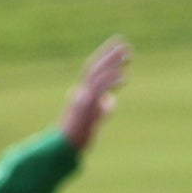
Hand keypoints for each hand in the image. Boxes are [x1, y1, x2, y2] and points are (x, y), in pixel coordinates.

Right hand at [60, 37, 132, 152]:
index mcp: (82, 94)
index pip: (93, 71)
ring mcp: (82, 99)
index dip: (105, 58)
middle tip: (125, 44)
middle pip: (95, 68)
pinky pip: (99, 91)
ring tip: (127, 55)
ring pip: (96, 75)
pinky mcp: (85, 107)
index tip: (118, 48)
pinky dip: (111, 82)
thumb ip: (102, 108)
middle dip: (109, 55)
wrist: (64, 148)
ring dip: (112, 64)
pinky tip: (125, 77)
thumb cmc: (77, 136)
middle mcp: (80, 93)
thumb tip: (110, 100)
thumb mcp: (92, 119)